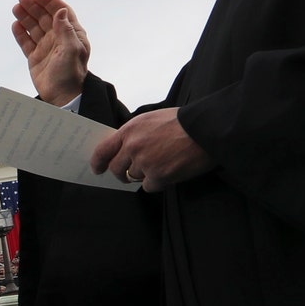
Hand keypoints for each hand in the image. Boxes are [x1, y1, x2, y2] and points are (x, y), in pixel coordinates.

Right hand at [10, 0, 88, 106]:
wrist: (62, 96)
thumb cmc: (71, 73)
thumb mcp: (71, 50)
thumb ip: (65, 30)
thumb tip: (60, 11)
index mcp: (72, 34)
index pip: (61, 12)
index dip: (50, 2)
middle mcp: (59, 38)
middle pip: (44, 17)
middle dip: (34, 6)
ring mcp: (46, 47)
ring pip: (34, 28)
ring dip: (26, 16)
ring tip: (16, 8)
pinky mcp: (35, 58)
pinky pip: (26, 42)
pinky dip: (20, 33)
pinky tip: (15, 24)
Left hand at [90, 108, 213, 191]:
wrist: (206, 128)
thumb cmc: (183, 122)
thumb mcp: (152, 119)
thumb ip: (134, 134)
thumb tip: (123, 150)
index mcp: (130, 130)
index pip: (103, 150)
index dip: (98, 162)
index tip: (98, 169)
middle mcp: (133, 147)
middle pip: (116, 169)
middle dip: (121, 173)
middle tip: (129, 175)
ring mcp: (145, 162)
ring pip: (135, 177)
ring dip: (146, 174)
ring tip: (164, 162)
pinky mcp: (158, 176)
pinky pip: (149, 186)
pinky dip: (158, 182)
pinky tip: (170, 171)